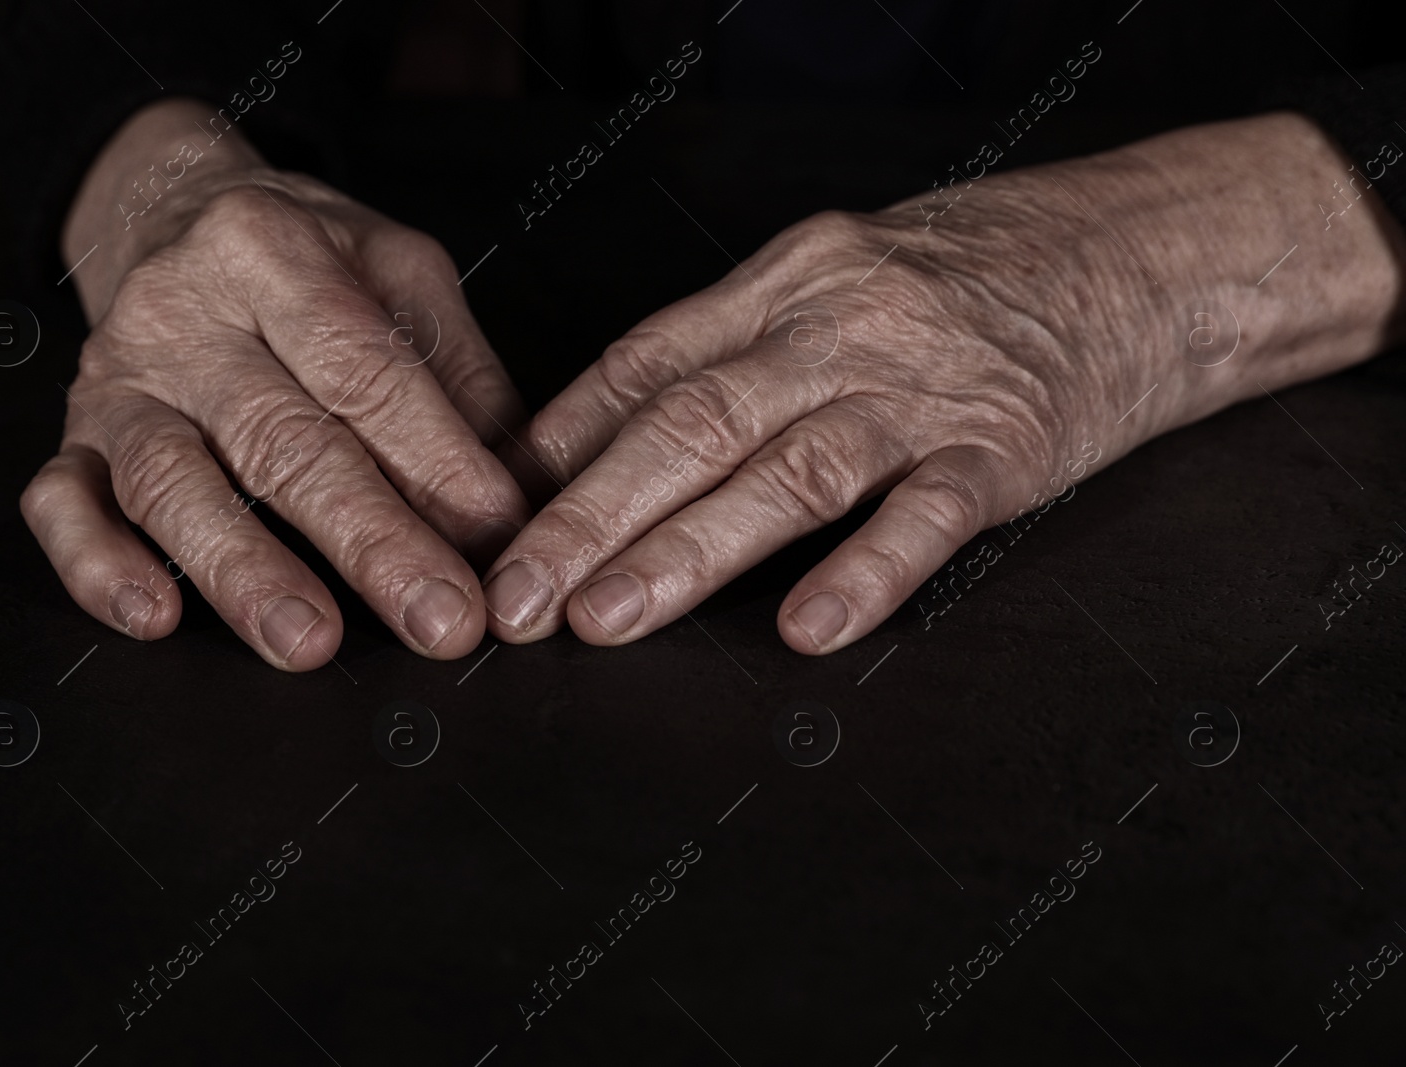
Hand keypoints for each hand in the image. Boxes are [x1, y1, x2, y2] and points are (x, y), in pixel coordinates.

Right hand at [22, 99, 528, 667]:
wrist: (174, 210)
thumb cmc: (309, 260)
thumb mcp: (400, 274)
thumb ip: (459, 376)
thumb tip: (516, 496)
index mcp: (273, 250)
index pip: (364, 370)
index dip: (436, 461)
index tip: (498, 537)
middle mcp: (183, 310)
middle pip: (281, 438)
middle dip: (369, 541)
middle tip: (438, 620)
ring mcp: (118, 378)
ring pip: (173, 481)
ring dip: (243, 571)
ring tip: (310, 642)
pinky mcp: (76, 435)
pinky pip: (61, 503)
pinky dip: (98, 564)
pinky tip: (152, 615)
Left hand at [485, 113, 1403, 652]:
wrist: (1132, 253)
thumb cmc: (959, 280)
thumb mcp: (825, 284)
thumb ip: (715, 354)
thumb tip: (583, 439)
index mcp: (780, 285)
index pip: (645, 367)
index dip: (560, 449)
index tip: (492, 524)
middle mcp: (836, 327)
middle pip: (691, 421)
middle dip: (588, 517)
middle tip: (515, 599)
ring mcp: (921, 386)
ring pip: (787, 468)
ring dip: (686, 549)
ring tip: (604, 620)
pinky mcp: (1004, 444)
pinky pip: (927, 512)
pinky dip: (866, 571)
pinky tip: (807, 629)